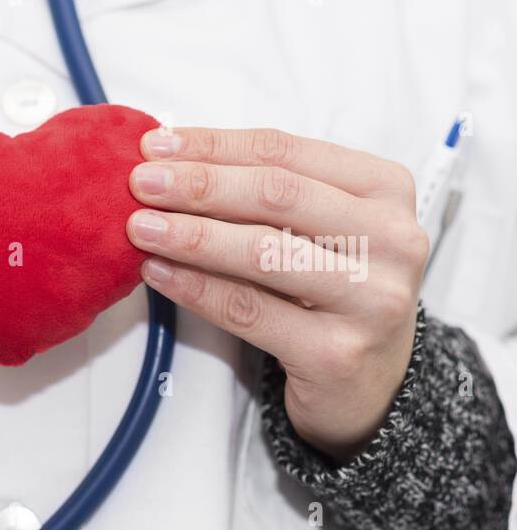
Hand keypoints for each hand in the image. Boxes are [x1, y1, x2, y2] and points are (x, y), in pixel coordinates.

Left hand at [125, 127, 428, 459]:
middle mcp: (391, 238)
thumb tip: (171, 163)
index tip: (156, 145)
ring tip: (141, 227)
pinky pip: (249, 311)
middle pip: (277, 196)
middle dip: (198, 185)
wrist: (368, 385)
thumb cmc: (331, 294)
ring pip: (263, 253)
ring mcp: (371, 297)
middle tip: (139, 183)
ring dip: (191, 235)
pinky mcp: (337, 352)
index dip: (214, 146)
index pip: (286, 153)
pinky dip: (196, 289)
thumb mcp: (315, 231)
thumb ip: (264, 197)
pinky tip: (158, 273)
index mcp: (385, 189)